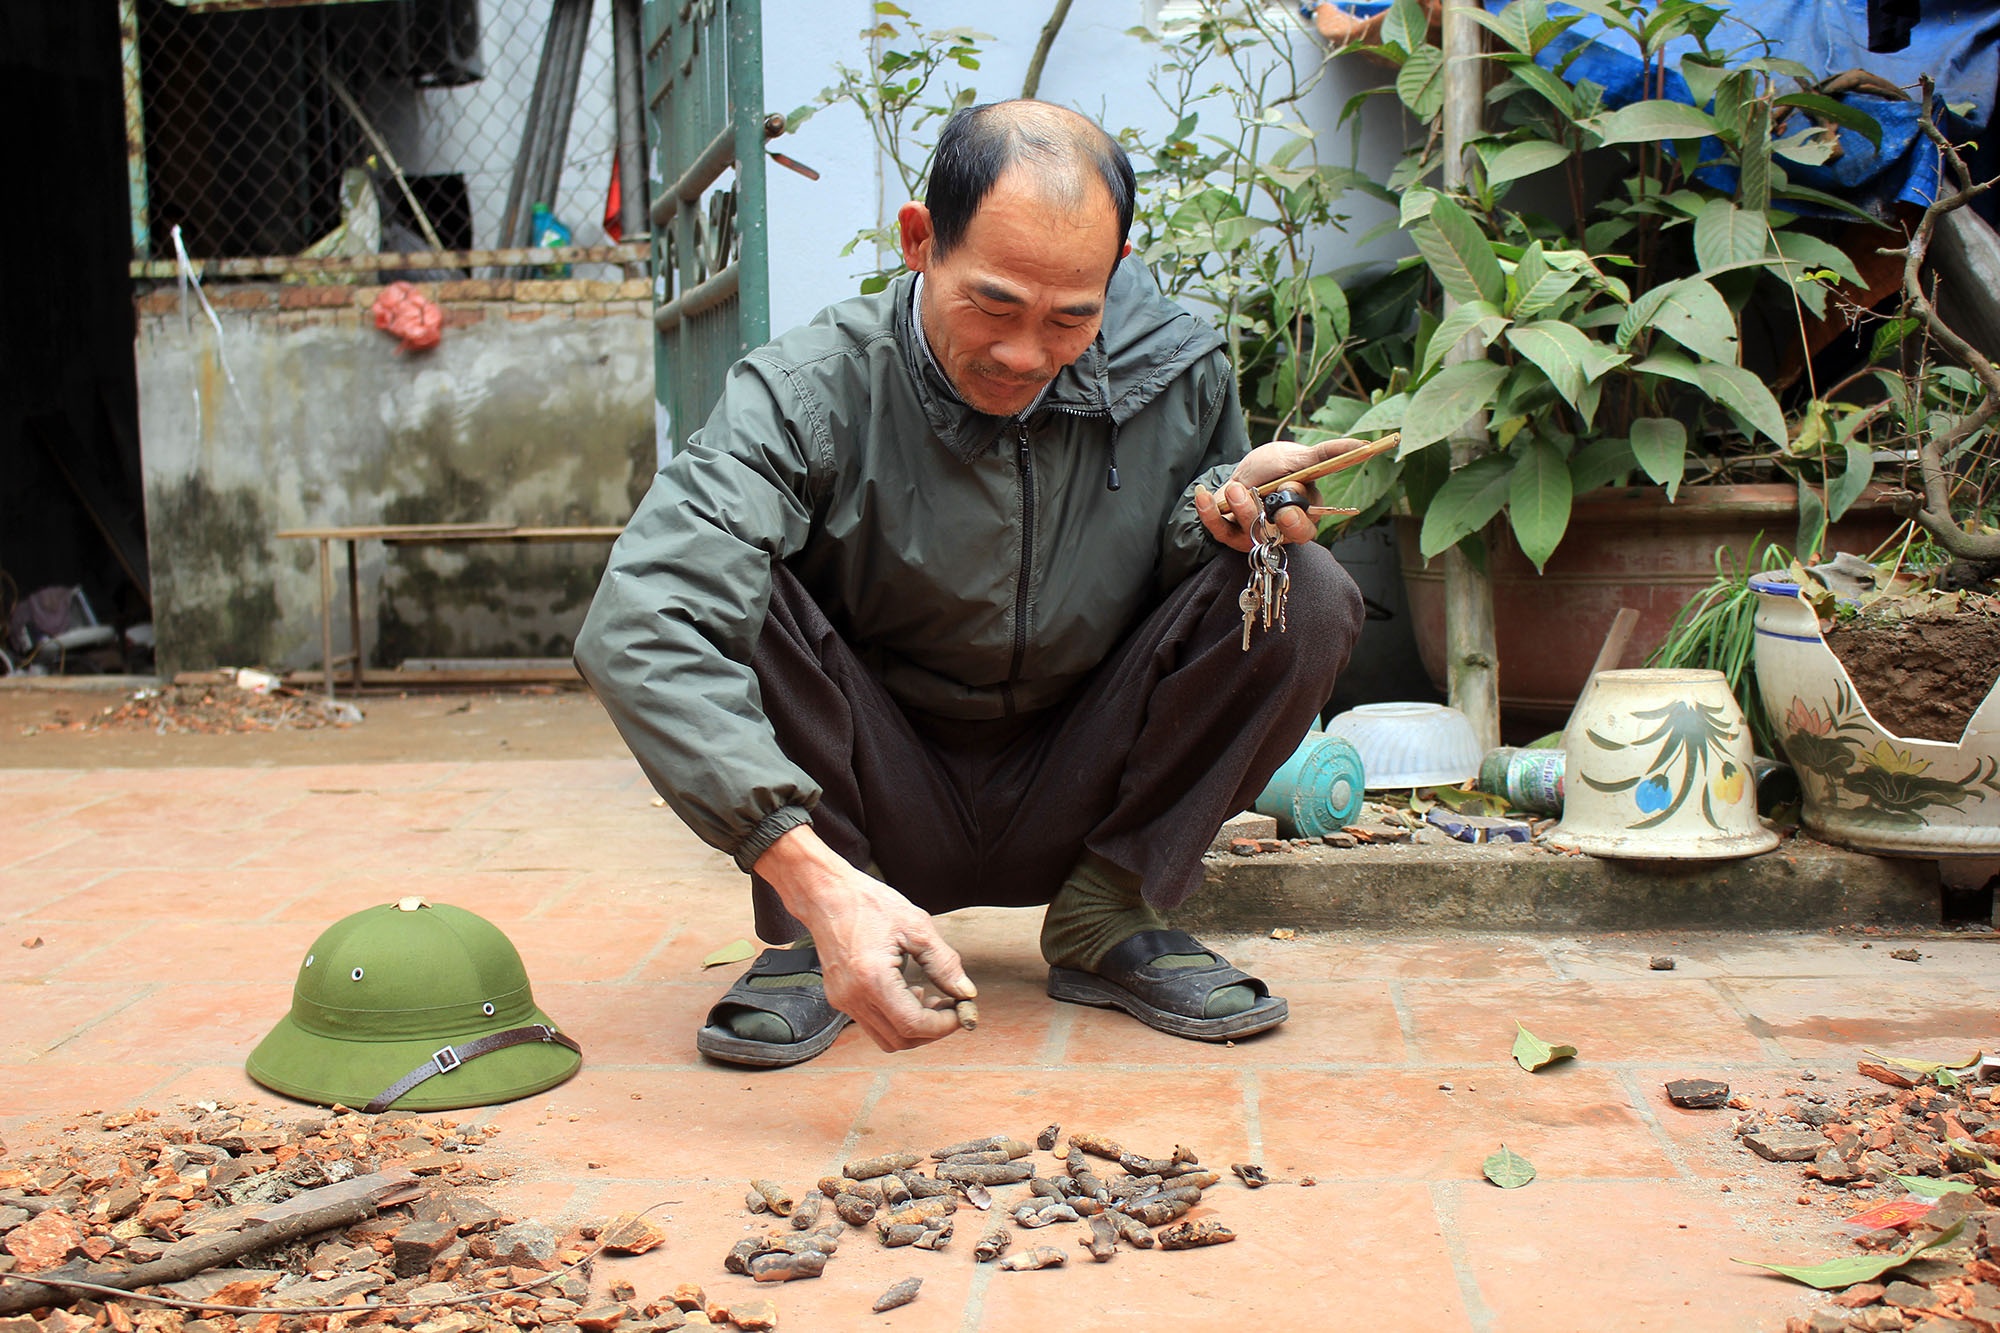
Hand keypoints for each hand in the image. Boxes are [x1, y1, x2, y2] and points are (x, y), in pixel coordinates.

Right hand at [753, 826, 975, 1051]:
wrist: (826, 895)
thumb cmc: (869, 904)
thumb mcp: (916, 926)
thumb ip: (943, 963)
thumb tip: (966, 992)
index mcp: (873, 979)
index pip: (914, 1024)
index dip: (944, 1025)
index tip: (961, 1010)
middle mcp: (853, 997)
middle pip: (901, 1040)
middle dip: (932, 1030)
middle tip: (951, 1006)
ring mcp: (843, 1001)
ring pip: (887, 1038)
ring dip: (914, 1027)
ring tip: (930, 997)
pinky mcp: (840, 998)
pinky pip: (873, 1024)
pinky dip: (896, 1018)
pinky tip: (908, 991)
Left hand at [1193, 436, 1368, 552]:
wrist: (1245, 471)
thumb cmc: (1277, 467)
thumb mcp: (1299, 457)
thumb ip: (1325, 456)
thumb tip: (1360, 445)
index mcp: (1303, 516)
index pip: (1305, 528)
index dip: (1296, 518)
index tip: (1290, 496)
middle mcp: (1279, 532)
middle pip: (1274, 538)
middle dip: (1266, 519)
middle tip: (1256, 496)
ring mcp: (1254, 535)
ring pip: (1247, 532)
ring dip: (1239, 509)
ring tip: (1234, 487)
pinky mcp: (1229, 534)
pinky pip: (1218, 529)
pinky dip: (1208, 511)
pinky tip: (1202, 494)